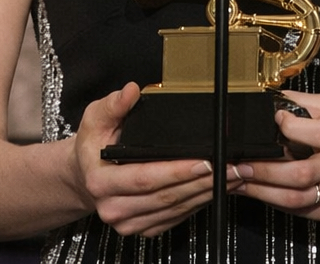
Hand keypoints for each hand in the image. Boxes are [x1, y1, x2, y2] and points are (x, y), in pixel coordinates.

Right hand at [71, 83, 243, 236]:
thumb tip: (131, 91)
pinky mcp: (143, 229)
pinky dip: (200, 202)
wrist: (85, 173)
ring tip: (235, 175)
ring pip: (175, 208)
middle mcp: (113, 207)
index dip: (177, 170)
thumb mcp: (97, 117)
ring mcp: (128, 223)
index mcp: (100, 181)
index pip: (145, 178)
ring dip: (208, 192)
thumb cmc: (94, 142)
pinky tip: (218, 187)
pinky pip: (176, 217)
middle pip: (166, 196)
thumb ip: (114, 104)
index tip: (205, 160)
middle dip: (204, 181)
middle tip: (234, 167)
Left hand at [233, 91, 319, 220]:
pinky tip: (258, 192)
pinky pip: (300, 211)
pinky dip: (275, 203)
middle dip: (265, 170)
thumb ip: (304, 102)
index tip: (274, 119)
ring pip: (297, 199)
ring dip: (263, 191)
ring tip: (239, 180)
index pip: (319, 135)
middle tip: (240, 163)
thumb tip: (271, 98)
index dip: (291, 128)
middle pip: (302, 174)